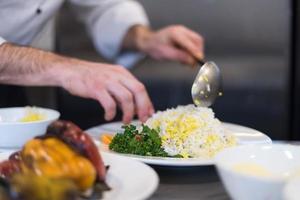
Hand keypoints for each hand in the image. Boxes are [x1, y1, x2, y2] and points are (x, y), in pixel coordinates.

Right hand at [0, 43, 153, 122]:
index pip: (140, 87)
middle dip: (143, 107)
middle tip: (142, 120)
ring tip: (125, 121)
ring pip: (127, 97)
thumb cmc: (89, 77)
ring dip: (128, 112)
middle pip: (138, 90)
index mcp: (122, 73)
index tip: (149, 114)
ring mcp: (106, 81)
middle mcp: (117, 75)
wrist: (68, 70)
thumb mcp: (109, 79)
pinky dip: (111, 113)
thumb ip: (121, 90)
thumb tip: (133, 107)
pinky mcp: (96, 88)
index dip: (147, 102)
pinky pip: (109, 103)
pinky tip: (108, 116)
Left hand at [123, 25, 203, 64]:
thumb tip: (192, 61)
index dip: (196, 53)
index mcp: (175, 33)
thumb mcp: (166, 54)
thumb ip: (180, 56)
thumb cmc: (155, 48)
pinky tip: (184, 57)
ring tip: (186, 62)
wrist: (149, 42)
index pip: (190, 43)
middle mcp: (181, 30)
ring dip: (194, 52)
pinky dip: (191, 51)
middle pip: (197, 40)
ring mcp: (183, 31)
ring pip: (196, 42)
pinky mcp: (184, 35)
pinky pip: (192, 43)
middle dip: (197, 52)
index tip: (200, 61)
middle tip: (192, 64)